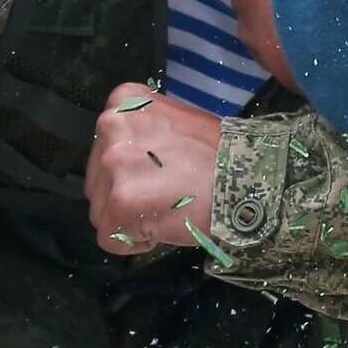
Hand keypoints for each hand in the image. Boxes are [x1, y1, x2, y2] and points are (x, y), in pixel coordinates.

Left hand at [84, 83, 223, 255]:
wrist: (249, 178)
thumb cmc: (220, 155)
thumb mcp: (175, 123)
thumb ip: (142, 136)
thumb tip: (125, 166)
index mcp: (123, 103)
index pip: (104, 150)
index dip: (130, 172)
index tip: (160, 176)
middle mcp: (110, 127)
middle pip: (98, 182)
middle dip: (125, 197)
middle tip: (167, 196)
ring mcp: (113, 165)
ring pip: (101, 212)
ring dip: (130, 220)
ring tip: (168, 210)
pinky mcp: (119, 202)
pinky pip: (111, 239)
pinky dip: (135, 243)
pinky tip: (164, 227)